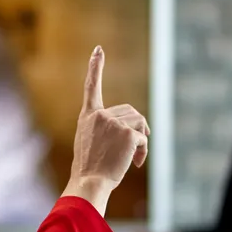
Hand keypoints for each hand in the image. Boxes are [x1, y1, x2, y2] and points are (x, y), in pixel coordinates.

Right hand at [63, 47, 149, 214]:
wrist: (89, 182)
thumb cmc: (89, 168)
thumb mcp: (91, 143)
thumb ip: (106, 129)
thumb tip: (139, 129)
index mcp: (88, 116)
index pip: (91, 86)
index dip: (95, 67)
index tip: (98, 50)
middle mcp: (100, 115)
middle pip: (130, 112)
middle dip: (135, 129)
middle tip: (130, 151)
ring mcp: (113, 122)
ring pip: (139, 123)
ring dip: (140, 140)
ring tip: (130, 158)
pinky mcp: (127, 132)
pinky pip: (143, 138)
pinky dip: (142, 151)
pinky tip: (134, 163)